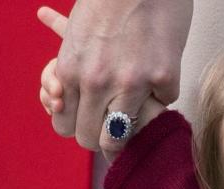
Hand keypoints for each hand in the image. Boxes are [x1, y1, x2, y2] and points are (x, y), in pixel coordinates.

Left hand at [36, 0, 191, 152]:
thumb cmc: (108, 1)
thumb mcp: (76, 36)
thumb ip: (69, 71)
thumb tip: (58, 100)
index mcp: (70, 71)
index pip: (65, 127)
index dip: (79, 128)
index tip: (91, 124)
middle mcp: (97, 82)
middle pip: (93, 140)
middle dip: (103, 136)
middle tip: (115, 123)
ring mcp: (132, 83)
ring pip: (124, 136)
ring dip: (131, 129)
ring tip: (139, 114)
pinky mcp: (164, 78)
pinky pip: (163, 104)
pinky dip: (162, 93)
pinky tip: (161, 73)